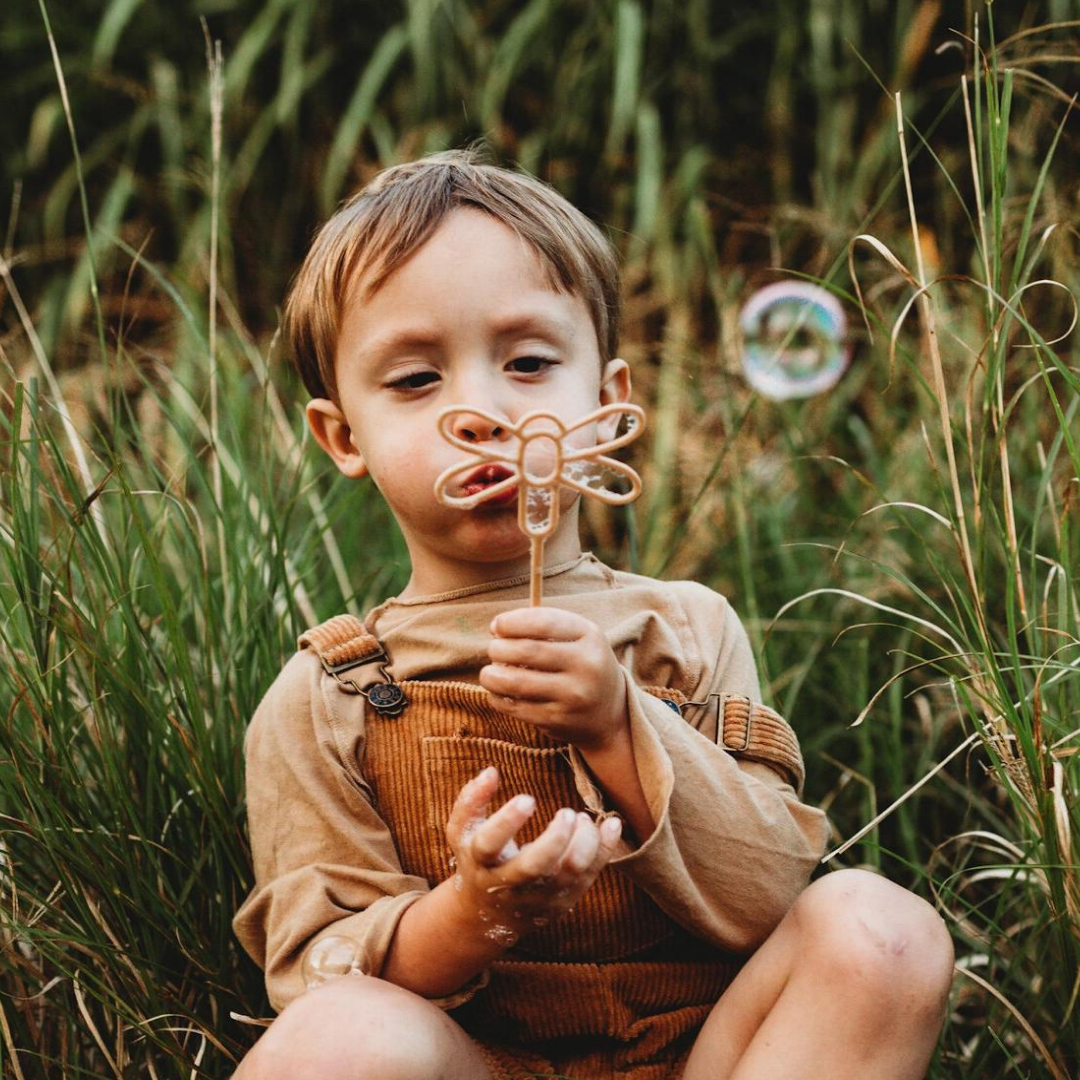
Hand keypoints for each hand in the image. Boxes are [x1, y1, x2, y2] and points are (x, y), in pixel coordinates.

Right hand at [445, 766, 621, 946]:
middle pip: (534, 867)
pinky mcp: (564, 899)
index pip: (489, 844)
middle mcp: (510, 884)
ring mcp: (540, 895)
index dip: (507, 821)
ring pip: (569, 872)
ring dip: (584, 841)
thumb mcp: (462, 833)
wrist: (489, 915)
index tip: (527, 798)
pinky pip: (590, 875)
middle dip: (555, 839)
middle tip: (567, 813)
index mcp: (482, 863)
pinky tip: (612, 823)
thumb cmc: (478, 861)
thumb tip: (491, 771)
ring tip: (581, 817)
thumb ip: (471, 801)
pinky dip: (604, 848)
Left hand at [479, 608, 628, 750]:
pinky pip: (516, 707)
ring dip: (491, 676)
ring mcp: (573, 695)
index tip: (496, 626)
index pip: (543, 622)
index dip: (511, 622)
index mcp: (590, 636)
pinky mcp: (558, 720)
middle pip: (527, 651)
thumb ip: (542, 626)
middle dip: (499, 648)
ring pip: (516, 682)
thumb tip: (496, 627)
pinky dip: (498, 698)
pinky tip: (498, 692)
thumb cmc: (580, 664)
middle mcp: (586, 665)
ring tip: (489, 673)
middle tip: (494, 650)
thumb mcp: (576, 637)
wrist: (609, 713)